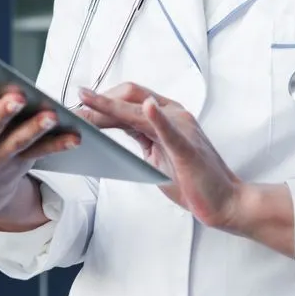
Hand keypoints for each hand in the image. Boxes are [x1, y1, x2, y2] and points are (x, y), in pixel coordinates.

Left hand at [76, 83, 242, 229]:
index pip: (128, 96)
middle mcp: (174, 114)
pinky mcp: (187, 149)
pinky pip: (170, 130)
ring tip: (85, 105)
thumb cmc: (191, 179)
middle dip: (98, 101)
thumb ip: (136, 134)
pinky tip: (147, 108)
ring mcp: (182, 128)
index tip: (75, 104)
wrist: (224, 200)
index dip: (100, 98)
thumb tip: (104, 125)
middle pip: (130, 95)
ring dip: (109, 107)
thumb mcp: (155, 152)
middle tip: (70, 110)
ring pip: (140, 110)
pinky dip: (157, 117)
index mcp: (166, 113)